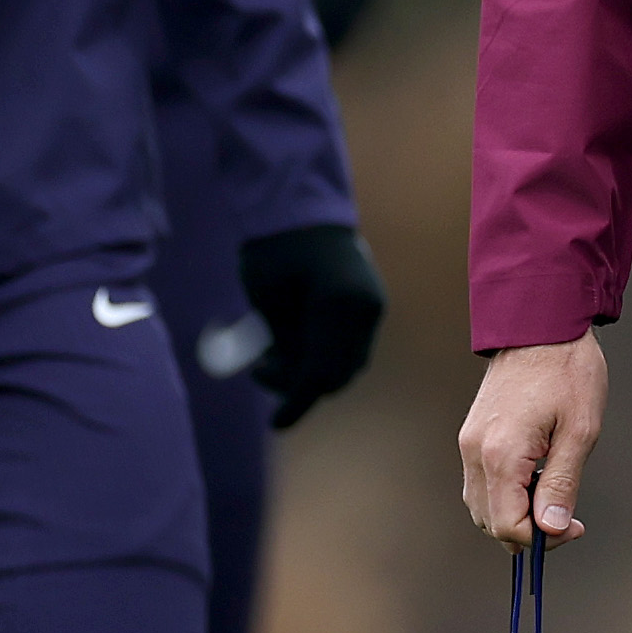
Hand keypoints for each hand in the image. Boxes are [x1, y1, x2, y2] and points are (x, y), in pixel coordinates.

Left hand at [232, 221, 386, 428]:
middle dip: (302, 385)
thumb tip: (287, 378)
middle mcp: (365, 310)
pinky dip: (322, 355)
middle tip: (261, 371)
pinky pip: (348, 346)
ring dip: (313, 371)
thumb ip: (283, 343)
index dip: (296, 401)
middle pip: (341, 373)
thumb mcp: (267, 301)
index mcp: (340, 305)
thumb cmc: (274, 248)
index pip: (321, 370)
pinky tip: (292, 344)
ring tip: (271, 357)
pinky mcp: (368, 305)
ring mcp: (371, 307)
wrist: (299, 208)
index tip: (276, 424)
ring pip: (348, 363)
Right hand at [460, 335, 607, 540]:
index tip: (574, 527)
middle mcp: (475, 453)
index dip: (543, 539)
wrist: (540, 324)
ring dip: (514, 515)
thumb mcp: (579, 431)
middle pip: (489, 522)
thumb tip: (552, 530)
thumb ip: (562, 484)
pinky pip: (480, 484)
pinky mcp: (471, 436)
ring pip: (481, 506)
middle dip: (527, 532)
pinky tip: (535, 481)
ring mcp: (468, 444)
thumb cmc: (568, 372)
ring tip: (552, 498)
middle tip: (566, 519)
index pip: (509, 525)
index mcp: (501, 454)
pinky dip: (504, 496)